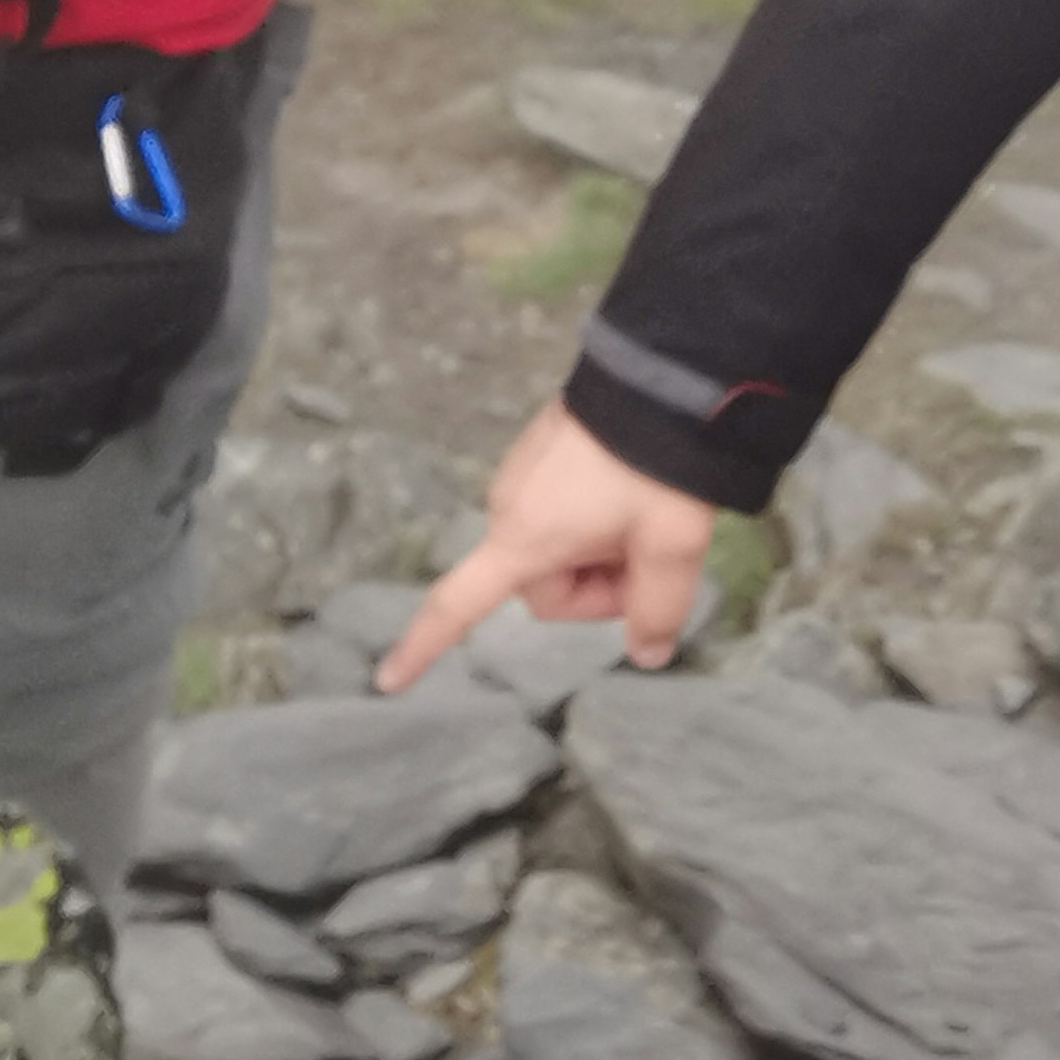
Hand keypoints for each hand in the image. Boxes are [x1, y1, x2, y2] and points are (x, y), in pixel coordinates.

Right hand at [383, 399, 720, 687]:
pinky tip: (630, 491)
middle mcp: (506, 508)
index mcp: (524, 539)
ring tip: (643, 518)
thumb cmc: (656, 469)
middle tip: (648, 562)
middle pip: (542, 586)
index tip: (388, 681)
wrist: (661, 378)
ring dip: (595, 552)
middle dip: (594, 589)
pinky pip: (558, 510)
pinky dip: (591, 519)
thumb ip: (658, 610)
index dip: (424, 646)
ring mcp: (520, 476)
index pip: (458, 605)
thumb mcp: (671, 547)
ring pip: (554, 548)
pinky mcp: (538, 452)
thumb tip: (647, 655)